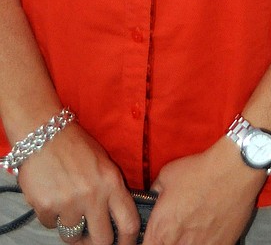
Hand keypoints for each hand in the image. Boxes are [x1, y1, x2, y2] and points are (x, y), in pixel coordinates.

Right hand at [17, 123, 138, 244]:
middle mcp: (93, 195)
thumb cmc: (75, 146)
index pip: (129, 222)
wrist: (44, 133)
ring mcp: (70, 203)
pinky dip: (50, 215)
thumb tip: (119, 219)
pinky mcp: (47, 207)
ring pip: (72, 236)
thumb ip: (112, 191)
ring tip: (66, 205)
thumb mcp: (104, 164)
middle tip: (90, 239)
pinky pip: (50, 225)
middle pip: (102, 240)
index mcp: (112, 183)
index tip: (123, 244)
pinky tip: (51, 194)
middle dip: (95, 243)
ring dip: (69, 226)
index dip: (128, 241)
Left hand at [146, 138, 265, 244]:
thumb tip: (154, 197)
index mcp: (160, 228)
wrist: (234, 169)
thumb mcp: (167, 175)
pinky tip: (209, 230)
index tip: (156, 236)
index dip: (150, 242)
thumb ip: (155, 192)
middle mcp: (177, 243)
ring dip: (187, 242)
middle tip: (179, 229)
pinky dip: (207, 241)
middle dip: (169, 241)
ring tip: (195, 228)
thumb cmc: (202, 170)